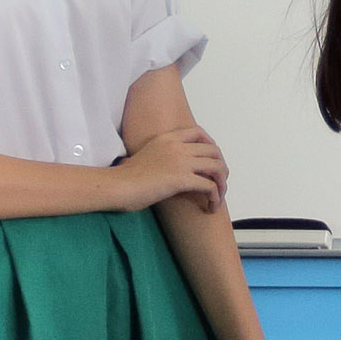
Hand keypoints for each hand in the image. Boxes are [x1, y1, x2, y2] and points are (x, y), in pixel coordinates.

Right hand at [113, 124, 228, 211]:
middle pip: (214, 151)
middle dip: (221, 168)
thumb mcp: (147, 155)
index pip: (199, 132)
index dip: (211, 145)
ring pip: (217, 168)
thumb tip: (171, 167)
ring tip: (218, 197)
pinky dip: (215, 197)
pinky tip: (211, 207)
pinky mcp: (181, 179)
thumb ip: (162, 155)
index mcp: (168, 138)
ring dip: (222, 184)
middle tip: (219, 183)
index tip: (212, 160)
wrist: (117, 186)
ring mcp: (180, 161)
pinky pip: (210, 186)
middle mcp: (177, 146)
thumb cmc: (126, 177)